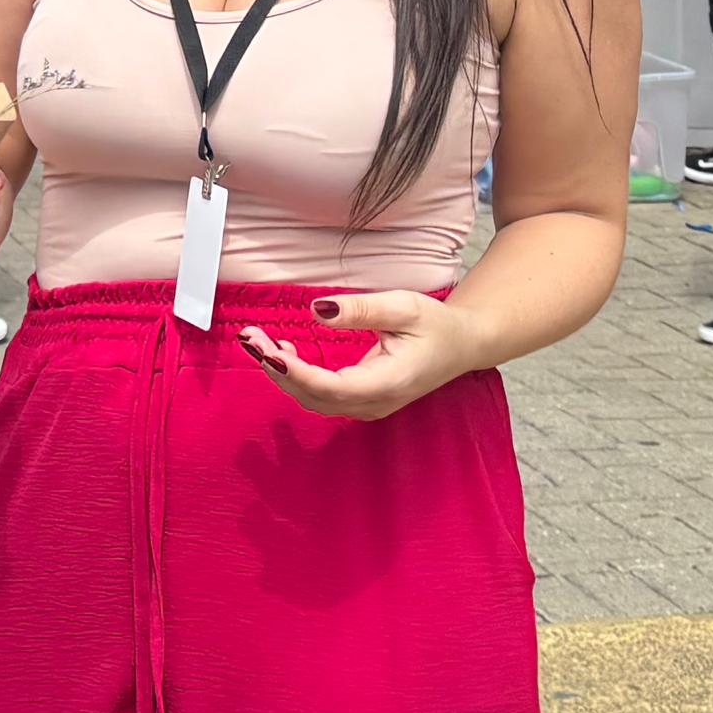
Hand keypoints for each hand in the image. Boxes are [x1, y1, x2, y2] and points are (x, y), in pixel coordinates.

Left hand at [237, 289, 477, 420]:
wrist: (462, 345)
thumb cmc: (437, 325)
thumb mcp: (404, 307)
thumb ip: (361, 310)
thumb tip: (317, 310)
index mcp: (388, 383)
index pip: (330, 387)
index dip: (294, 372)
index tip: (267, 351)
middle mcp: (375, 402)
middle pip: (313, 396)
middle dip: (276, 368)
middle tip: (249, 337)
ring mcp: (368, 406)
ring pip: (313, 399)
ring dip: (281, 371)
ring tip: (255, 341)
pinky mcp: (361, 400)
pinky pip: (321, 395)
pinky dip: (295, 375)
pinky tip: (281, 351)